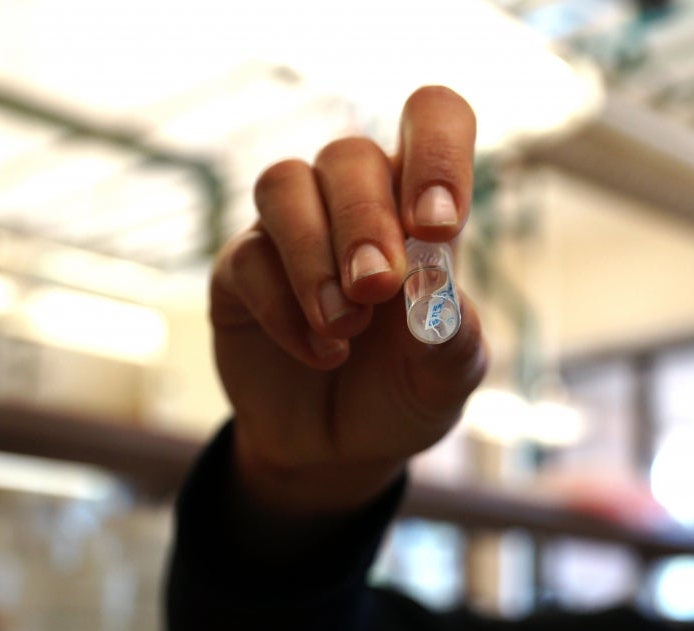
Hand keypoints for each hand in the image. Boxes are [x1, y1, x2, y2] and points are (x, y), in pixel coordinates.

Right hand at [210, 87, 487, 515]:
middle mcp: (355, 204)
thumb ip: (452, 335)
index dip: (437, 151)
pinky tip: (321, 353)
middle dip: (365, 221)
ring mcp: (292, 232)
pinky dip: (286, 309)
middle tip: (378, 289)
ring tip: (345, 327)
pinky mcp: (241, 271)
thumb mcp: (448, 378)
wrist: (341, 448)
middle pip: (349, 154)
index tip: (438, 226)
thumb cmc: (406, 392)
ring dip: (314, 254)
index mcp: (420, 207)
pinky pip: (250, 258)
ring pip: (284, 184)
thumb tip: (430, 285)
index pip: (432, 119)